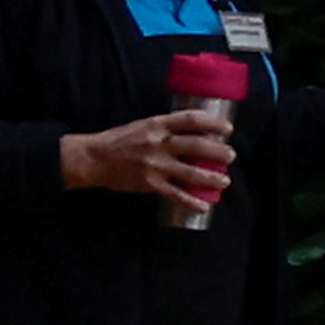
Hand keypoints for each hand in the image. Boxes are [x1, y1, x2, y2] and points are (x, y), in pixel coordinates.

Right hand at [64, 104, 235, 213]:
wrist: (94, 158)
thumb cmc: (118, 140)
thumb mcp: (143, 125)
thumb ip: (165, 129)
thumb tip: (191, 133)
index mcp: (157, 124)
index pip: (190, 120)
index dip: (212, 123)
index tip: (227, 128)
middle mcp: (158, 143)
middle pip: (196, 145)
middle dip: (218, 151)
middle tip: (230, 155)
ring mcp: (155, 164)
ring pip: (191, 171)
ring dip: (211, 176)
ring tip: (225, 180)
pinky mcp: (150, 183)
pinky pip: (176, 194)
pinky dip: (192, 201)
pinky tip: (204, 204)